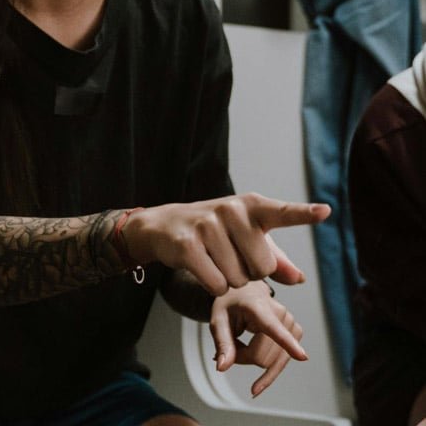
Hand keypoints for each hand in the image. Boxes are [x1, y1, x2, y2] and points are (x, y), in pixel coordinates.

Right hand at [124, 192, 329, 294]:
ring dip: (229, 280)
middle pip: (263, 268)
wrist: (166, 225)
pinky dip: (212, 286)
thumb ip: (275, 259)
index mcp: (251, 207)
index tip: (326, 211)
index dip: (304, 215)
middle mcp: (231, 210)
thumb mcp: (246, 238)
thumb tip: (299, 279)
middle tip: (229, 255)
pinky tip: (201, 267)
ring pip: (239, 279)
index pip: (281, 213)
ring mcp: (208, 225)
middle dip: (249, 272)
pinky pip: (217, 284)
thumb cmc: (215, 232)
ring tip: (213, 259)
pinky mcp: (188, 245)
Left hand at [209, 280, 304, 396]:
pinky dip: (268, 367)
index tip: (302, 356)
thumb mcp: (217, 319)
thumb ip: (222, 343)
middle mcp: (279, 312)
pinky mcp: (296, 331)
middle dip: (244, 358)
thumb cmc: (230, 303)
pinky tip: (257, 365)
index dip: (287, 343)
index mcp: (257, 306)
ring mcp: (290, 321)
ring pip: (272, 362)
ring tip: (241, 346)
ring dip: (254, 361)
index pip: (273, 328)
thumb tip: (222, 367)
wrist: (244, 292)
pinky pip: (283, 360)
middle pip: (262, 358)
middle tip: (231, 344)